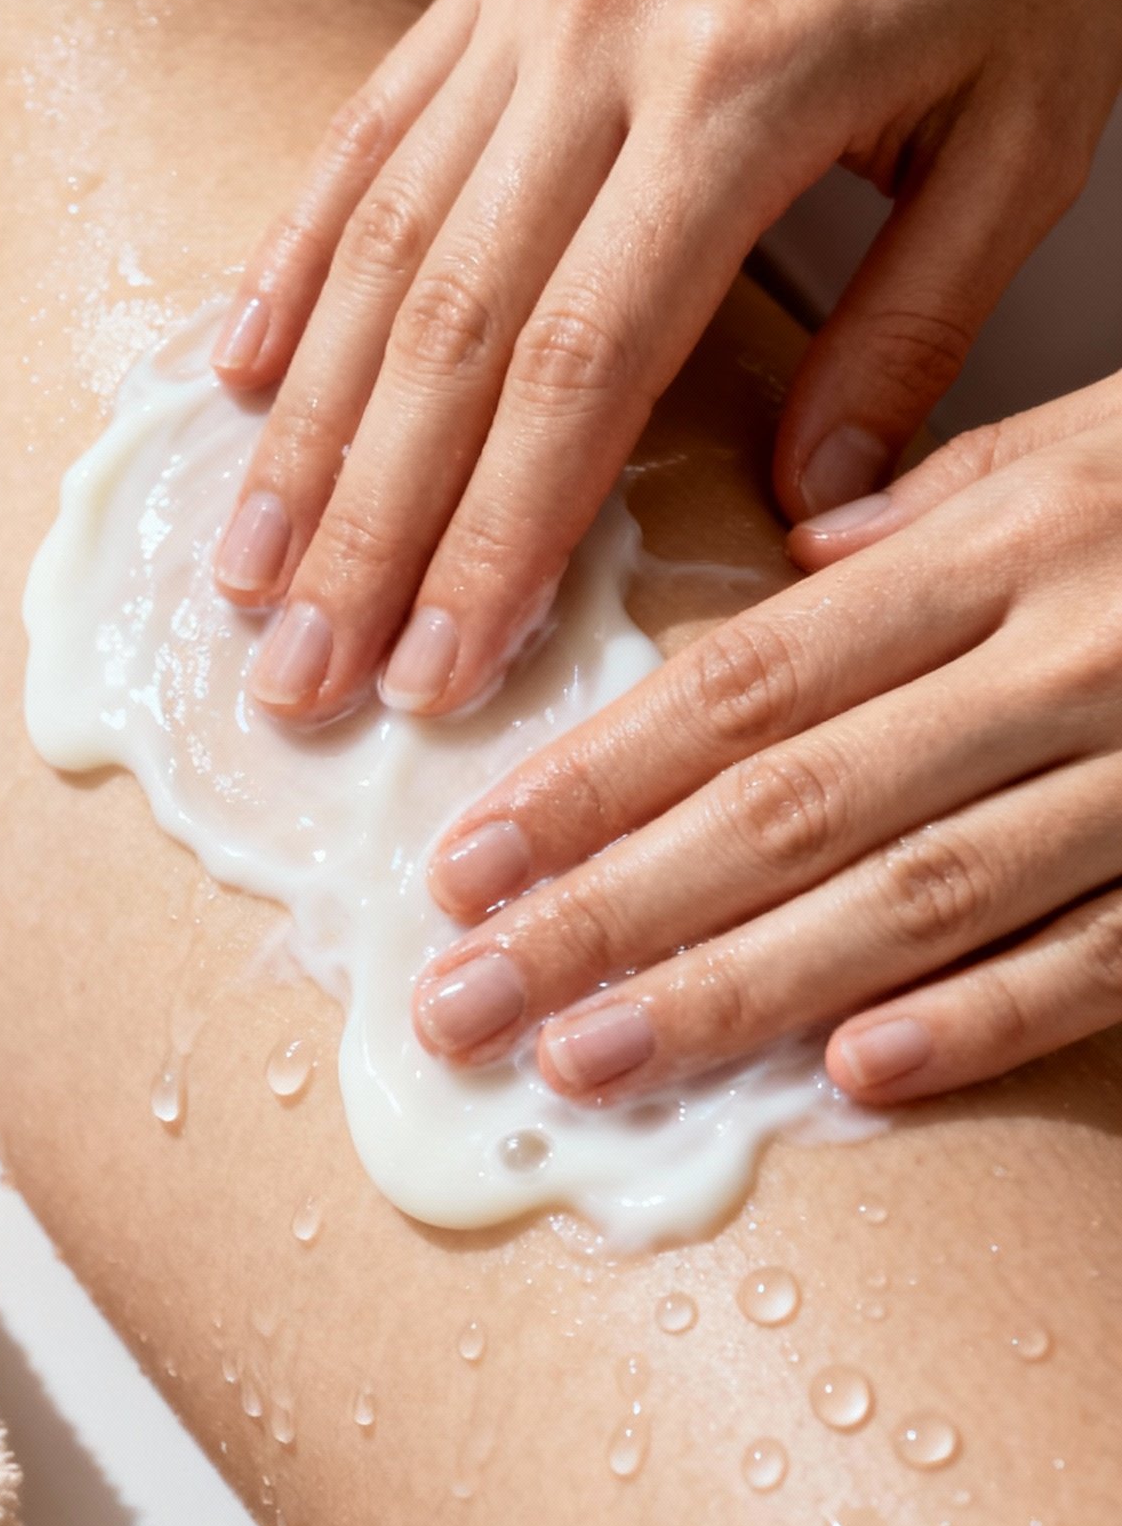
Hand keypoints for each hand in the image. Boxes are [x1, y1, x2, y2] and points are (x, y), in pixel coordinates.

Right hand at [207, 0, 1121, 724]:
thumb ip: (913, 335)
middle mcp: (599, 36)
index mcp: (741, 91)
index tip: (441, 672)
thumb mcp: (1030, 136)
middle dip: (368, 527)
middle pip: (448, 327)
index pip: (582, 364)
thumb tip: (807, 522)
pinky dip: (291, 266)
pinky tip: (238, 384)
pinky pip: (367, 133)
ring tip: (249, 575)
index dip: (495, 536)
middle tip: (302, 676)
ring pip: (379, 244)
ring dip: (306, 431)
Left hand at [410, 373, 1121, 1106]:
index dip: (595, 776)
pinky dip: (988, 1019)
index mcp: (1008, 539)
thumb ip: (939, 505)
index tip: (467, 859)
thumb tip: (792, 565)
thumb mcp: (1099, 445)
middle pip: (794, 802)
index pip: (752, 676)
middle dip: (610, 910)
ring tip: (594, 1060)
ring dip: (742, 989)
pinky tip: (861, 1080)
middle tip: (466, 1000)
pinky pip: (1102, 953)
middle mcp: (1066, 653)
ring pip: (918, 895)